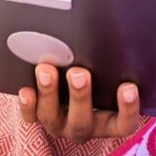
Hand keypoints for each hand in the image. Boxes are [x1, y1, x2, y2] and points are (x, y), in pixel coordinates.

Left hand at [18, 65, 140, 142]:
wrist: (72, 82)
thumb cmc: (103, 74)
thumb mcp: (112, 74)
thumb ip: (117, 64)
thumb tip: (122, 29)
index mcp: (110, 121)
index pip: (124, 123)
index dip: (128, 108)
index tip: (128, 86)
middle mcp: (85, 127)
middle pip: (83, 121)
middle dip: (80, 96)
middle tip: (79, 73)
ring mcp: (60, 125)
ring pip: (53, 118)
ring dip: (49, 93)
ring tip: (46, 69)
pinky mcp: (39, 118)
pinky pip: (31, 118)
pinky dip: (28, 105)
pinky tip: (26, 89)